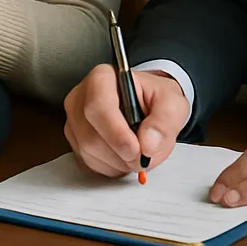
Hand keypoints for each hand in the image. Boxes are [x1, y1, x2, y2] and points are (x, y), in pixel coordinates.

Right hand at [63, 64, 189, 176]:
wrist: (147, 104)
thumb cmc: (154, 99)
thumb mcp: (172, 103)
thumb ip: (165, 120)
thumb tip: (148, 142)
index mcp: (102, 78)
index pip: (98, 107)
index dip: (116, 134)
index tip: (137, 150)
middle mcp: (81, 96)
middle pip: (90, 135)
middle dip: (121, 154)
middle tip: (145, 154)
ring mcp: (74, 119)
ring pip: (88, 152)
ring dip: (118, 162)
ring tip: (136, 150)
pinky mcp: (74, 139)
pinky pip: (87, 162)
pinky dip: (110, 167)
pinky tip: (122, 155)